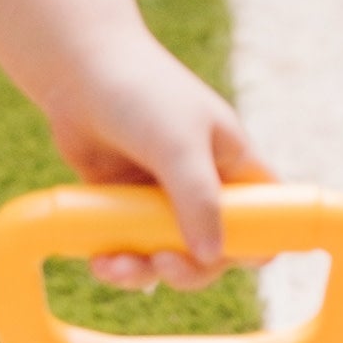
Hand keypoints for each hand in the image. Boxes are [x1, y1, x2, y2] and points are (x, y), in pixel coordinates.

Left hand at [44, 31, 272, 292]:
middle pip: (214, 255)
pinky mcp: (125, 208)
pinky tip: (100, 260)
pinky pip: (130, 251)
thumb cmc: (141, 93)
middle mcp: (203, 189)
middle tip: (162, 261)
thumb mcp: (178, 144)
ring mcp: (163, 201)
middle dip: (188, 269)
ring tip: (113, 265)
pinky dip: (117, 263)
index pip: (266, 220)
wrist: (76, 69)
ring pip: (167, 259)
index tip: (227, 259)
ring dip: (143, 273)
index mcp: (235, 167)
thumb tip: (212, 257)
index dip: (258, 245)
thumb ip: (198, 200)